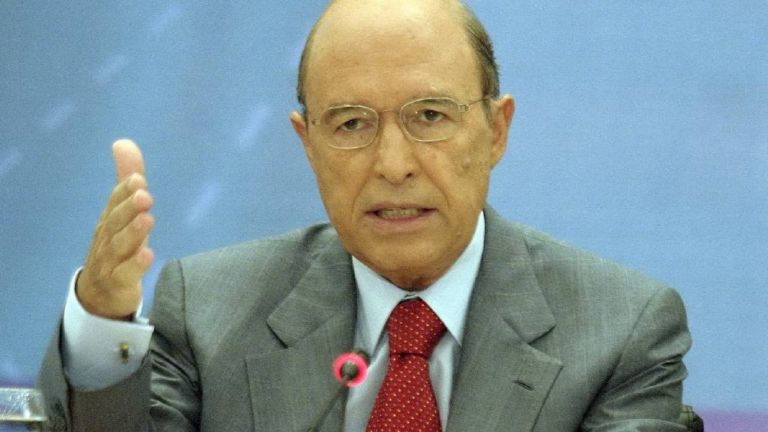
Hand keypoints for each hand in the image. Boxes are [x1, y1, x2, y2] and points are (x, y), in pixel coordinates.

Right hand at [76, 139, 154, 319]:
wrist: (98, 294)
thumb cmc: (116, 246)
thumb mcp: (123, 213)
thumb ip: (126, 179)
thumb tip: (123, 142)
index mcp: (110, 220)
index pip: (115, 202)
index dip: (125, 191)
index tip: (138, 179)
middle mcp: (107, 238)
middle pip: (116, 221)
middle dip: (129, 207)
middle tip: (145, 194)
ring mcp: (109, 261)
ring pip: (120, 246)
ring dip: (133, 232)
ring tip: (148, 219)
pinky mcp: (117, 283)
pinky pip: (125, 274)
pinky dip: (135, 264)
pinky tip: (149, 254)